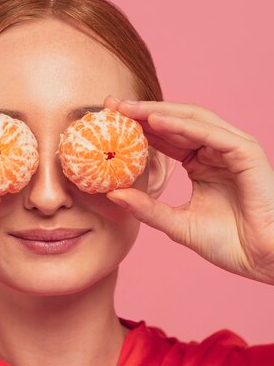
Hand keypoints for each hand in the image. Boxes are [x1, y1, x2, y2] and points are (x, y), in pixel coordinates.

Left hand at [103, 96, 273, 284]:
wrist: (262, 259)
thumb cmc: (229, 243)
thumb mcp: (177, 224)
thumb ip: (147, 209)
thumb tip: (112, 194)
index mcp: (201, 164)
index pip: (165, 138)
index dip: (137, 129)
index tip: (107, 123)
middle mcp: (215, 151)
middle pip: (176, 123)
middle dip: (142, 112)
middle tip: (111, 105)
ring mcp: (232, 149)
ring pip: (192, 121)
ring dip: (159, 112)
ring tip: (128, 109)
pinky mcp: (246, 152)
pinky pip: (212, 133)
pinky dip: (183, 125)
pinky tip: (155, 120)